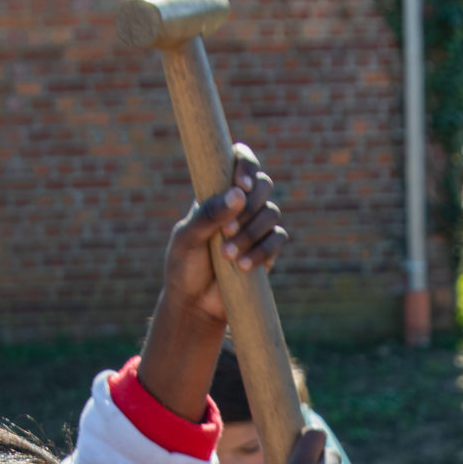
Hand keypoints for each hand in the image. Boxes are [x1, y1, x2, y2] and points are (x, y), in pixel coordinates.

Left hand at [162, 146, 286, 328]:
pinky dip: (263, 250)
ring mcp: (256, 225)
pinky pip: (277, 239)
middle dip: (250, 206)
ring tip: (227, 255)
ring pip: (272, 213)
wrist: (195, 303)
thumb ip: (209, 215)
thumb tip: (238, 193)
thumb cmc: (185, 265)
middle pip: (263, 184)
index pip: (239, 160)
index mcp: (218, 190)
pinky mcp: (267, 249)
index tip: (241, 185)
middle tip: (228, 230)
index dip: (246, 164)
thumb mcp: (188, 238)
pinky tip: (243, 265)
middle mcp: (241, 204)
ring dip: (251, 233)